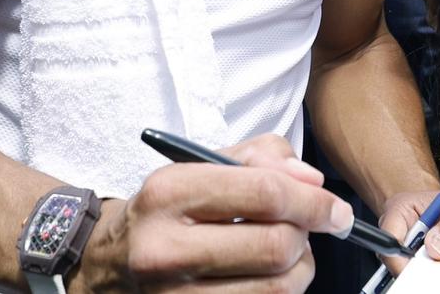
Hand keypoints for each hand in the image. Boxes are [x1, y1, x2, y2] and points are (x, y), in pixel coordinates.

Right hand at [71, 134, 350, 293]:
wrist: (103, 263)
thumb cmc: (164, 212)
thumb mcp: (198, 166)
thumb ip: (261, 159)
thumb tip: (313, 183)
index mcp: (168, 194)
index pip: (265, 195)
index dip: (314, 202)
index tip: (336, 209)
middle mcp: (164, 249)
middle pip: (275, 247)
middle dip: (307, 237)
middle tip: (312, 230)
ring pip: (276, 289)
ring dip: (299, 270)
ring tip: (287, 255)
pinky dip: (278, 292)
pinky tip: (266, 278)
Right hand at [377, 186, 439, 269]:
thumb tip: (433, 247)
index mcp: (404, 207)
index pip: (389, 236)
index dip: (398, 256)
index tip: (415, 271)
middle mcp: (404, 226)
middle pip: (394, 256)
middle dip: (412, 267)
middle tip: (434, 271)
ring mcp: (412, 244)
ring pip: (406, 268)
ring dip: (424, 272)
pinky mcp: (422, 259)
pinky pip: (419, 274)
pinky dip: (431, 276)